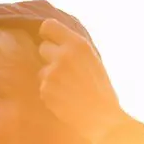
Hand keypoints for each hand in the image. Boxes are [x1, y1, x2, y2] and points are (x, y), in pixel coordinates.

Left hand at [38, 18, 125, 143]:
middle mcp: (63, 56)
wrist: (102, 116)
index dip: (48, 34)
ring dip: (50, 77)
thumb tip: (53, 38)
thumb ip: (73, 48)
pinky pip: (42, 87)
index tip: (50, 40)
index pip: (47, 26)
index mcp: (78, 44)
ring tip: (68, 88)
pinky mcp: (45, 90)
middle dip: (50, 58)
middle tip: (64, 70)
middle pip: (43, 48)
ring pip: (41, 70)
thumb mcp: (93, 59)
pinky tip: (65, 98)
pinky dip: (50, 93)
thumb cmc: (100, 88)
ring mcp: (52, 74)